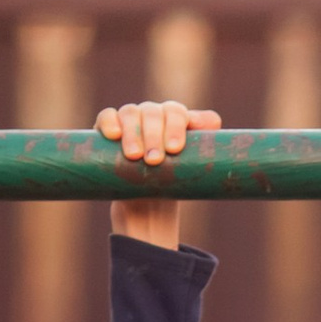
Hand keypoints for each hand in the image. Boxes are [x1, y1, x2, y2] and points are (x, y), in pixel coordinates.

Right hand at [98, 100, 223, 244]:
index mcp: (175, 120)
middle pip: (153, 113)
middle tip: (154, 161)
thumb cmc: (173, 186)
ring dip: (133, 133)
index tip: (175, 150)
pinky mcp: (108, 130)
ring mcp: (130, 121)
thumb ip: (205, 151)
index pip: (176, 113)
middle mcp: (153, 116)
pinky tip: (113, 135)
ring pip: (131, 113)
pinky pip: (107, 116)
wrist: (148, 208)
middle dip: (154, 135)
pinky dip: (110, 122)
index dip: (175, 127)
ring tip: (134, 156)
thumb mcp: (192, 172)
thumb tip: (213, 123)